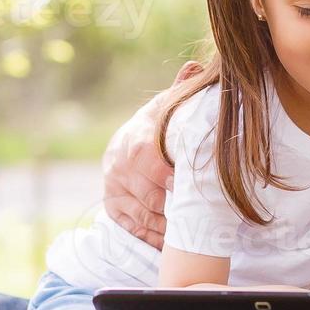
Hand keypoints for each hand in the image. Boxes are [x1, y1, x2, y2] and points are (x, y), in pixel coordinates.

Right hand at [101, 61, 200, 247]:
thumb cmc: (156, 129)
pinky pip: (133, 227)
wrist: (123, 147)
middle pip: (146, 192)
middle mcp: (119, 164)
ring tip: (190, 233)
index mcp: (135, 138)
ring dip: (166, 226)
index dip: (163, 173)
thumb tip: (196, 67)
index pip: (144, 155)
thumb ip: (180, 92)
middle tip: (196, 218)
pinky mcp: (113, 207)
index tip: (181, 185)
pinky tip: (171, 242)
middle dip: (171, 208)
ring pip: (141, 214)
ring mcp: (114, 187)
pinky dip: (153, 237)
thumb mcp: (166, 110)